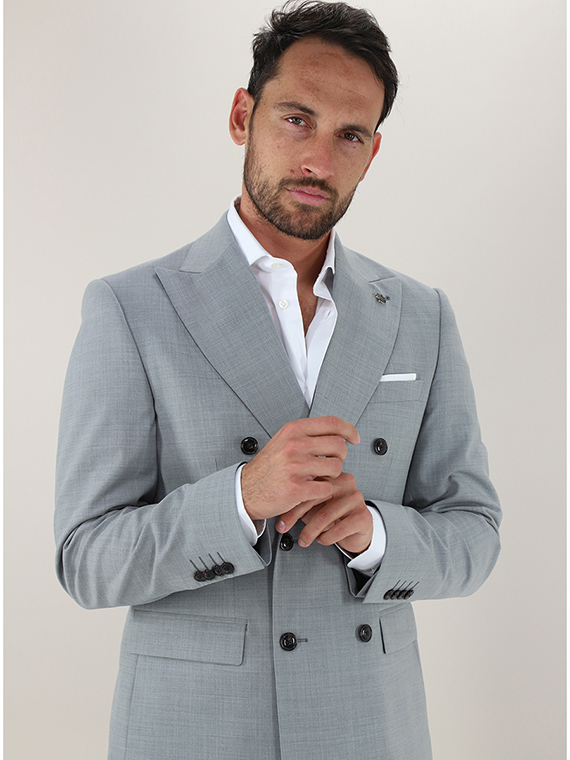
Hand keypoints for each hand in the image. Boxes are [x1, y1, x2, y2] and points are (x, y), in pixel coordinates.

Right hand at [241, 416, 359, 520]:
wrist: (245, 491)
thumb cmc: (268, 468)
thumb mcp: (284, 441)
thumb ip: (307, 435)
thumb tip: (337, 432)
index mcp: (293, 430)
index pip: (332, 423)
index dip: (349, 430)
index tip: (355, 438)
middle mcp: (294, 445)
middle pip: (339, 446)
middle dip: (340, 457)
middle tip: (330, 463)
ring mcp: (295, 467)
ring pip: (336, 468)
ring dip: (332, 476)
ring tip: (318, 478)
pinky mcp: (296, 488)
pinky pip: (326, 488)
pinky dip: (323, 492)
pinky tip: (312, 492)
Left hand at [277, 472, 372, 554]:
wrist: (357, 529)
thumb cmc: (333, 514)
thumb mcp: (312, 506)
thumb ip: (300, 501)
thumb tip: (278, 508)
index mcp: (332, 475)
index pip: (308, 486)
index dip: (291, 505)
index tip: (280, 521)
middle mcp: (346, 482)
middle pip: (315, 498)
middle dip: (296, 517)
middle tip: (285, 530)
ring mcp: (356, 497)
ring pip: (325, 515)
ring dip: (310, 532)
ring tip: (304, 540)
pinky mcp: (363, 515)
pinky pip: (340, 528)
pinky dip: (327, 537)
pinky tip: (322, 539)